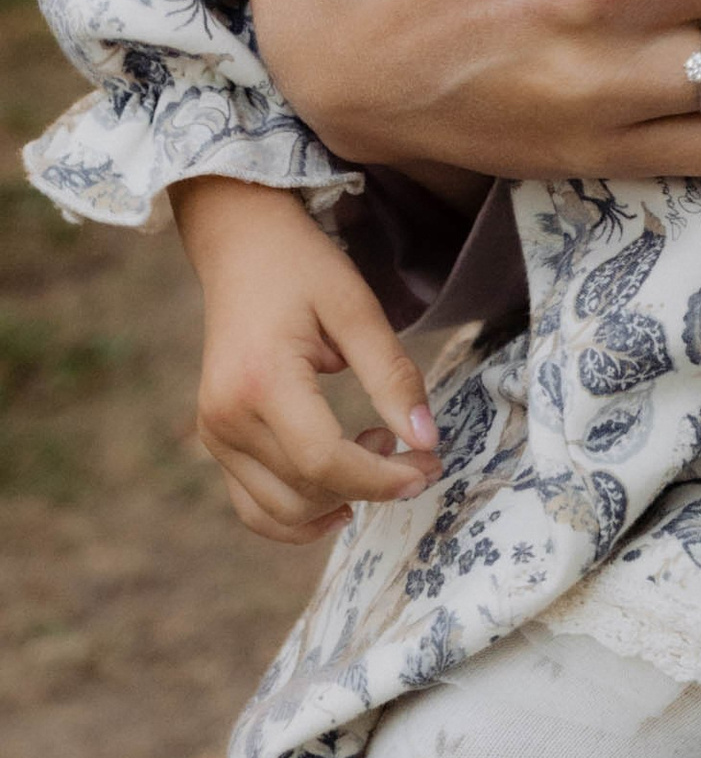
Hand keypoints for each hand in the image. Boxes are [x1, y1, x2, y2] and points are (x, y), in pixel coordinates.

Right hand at [174, 177, 440, 546]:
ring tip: (377, 452)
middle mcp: (226, 419)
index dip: (382, 478)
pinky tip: (341, 490)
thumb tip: (428, 440)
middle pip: (304, 491)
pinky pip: (254, 504)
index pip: (324, 460)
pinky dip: (299, 512)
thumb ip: (392, 375)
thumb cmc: (301, 266)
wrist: (240, 244)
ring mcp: (214, 435)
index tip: (429, 466)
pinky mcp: (215, 440)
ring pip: (277, 512)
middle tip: (419, 457)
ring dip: (336, 503)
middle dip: (370, 488)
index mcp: (261, 382)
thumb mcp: (357, 307)